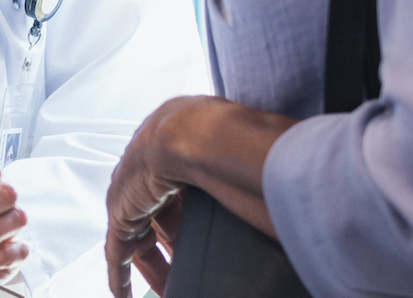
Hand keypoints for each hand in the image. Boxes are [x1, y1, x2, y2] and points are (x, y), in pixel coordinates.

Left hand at [105, 95, 294, 297]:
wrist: (196, 132)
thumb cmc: (231, 138)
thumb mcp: (243, 156)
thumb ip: (257, 172)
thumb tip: (295, 188)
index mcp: (179, 151)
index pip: (181, 196)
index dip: (189, 224)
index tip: (200, 247)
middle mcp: (151, 169)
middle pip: (158, 219)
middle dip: (170, 251)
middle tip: (185, 277)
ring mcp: (133, 189)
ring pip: (139, 236)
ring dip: (152, 267)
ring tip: (168, 292)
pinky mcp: (121, 210)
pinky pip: (117, 248)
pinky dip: (119, 273)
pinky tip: (123, 294)